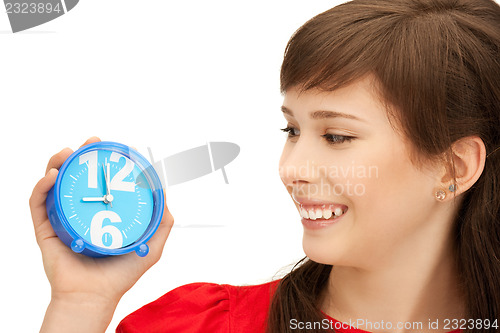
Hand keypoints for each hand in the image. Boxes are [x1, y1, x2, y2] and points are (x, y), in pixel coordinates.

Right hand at [29, 137, 173, 331]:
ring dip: (58, 163)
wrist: (95, 297)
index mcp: (102, 213)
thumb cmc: (121, 275)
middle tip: (92, 142)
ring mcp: (62, 219)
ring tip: (69, 154)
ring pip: (54, 184)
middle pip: (76, 176)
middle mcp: (81, 212)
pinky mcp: (46, 229)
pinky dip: (42, 187)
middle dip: (82, 155)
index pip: (101, 181)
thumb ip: (162, 222)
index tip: (115, 148)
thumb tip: (164, 192)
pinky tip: (52, 176)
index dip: (106, 162)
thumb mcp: (151, 245)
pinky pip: (38, 204)